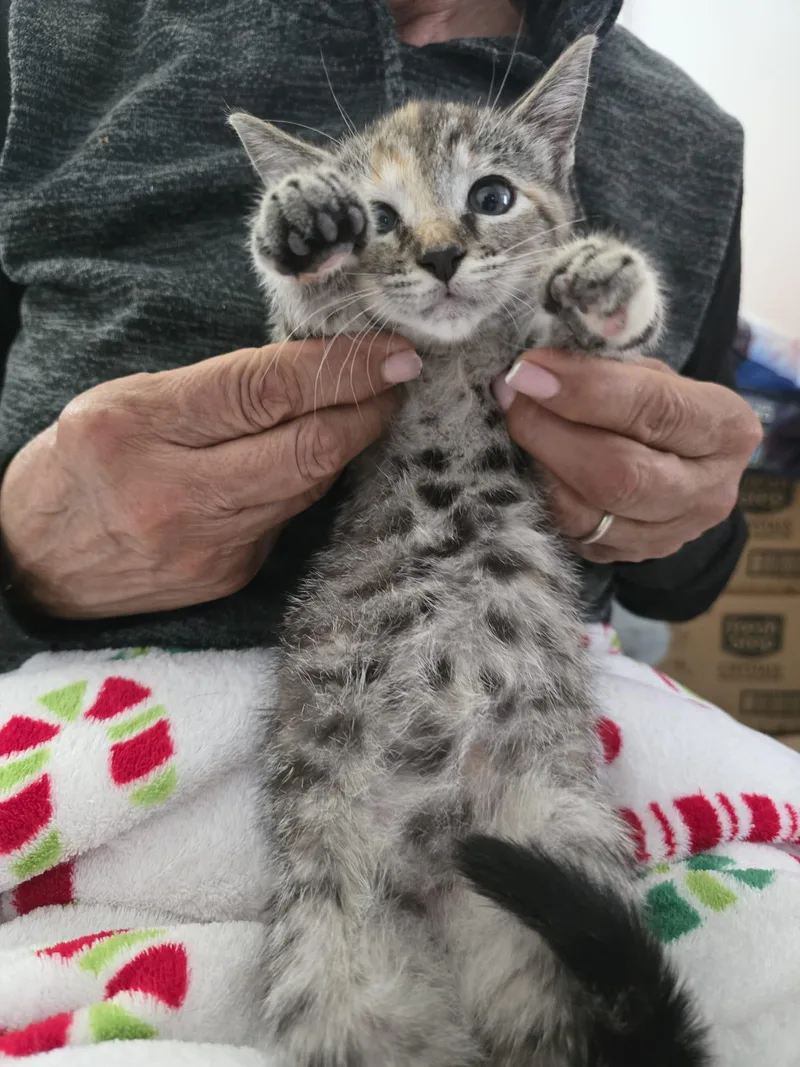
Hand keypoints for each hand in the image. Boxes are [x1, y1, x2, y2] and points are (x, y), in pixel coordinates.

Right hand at [0, 334, 419, 617]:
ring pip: (309, 485)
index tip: (393, 352)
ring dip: (348, 443)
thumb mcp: (126, 400)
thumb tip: (312, 372)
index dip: (343, 367)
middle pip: (307, 450)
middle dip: (367, 410)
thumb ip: (215, 388)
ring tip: (367, 408)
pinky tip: (314, 457)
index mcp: (137, 427)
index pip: (266, 390)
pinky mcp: (228, 576)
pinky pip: (289, 516)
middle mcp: (174, 494)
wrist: (35, 563)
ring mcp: (206, 546)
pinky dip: (309, 481)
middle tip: (398, 379)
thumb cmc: (81, 463)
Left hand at [494, 349, 761, 562]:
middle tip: (511, 398)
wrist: (672, 458)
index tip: (529, 369)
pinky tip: (526, 462)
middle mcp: (709, 491)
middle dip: (551, 432)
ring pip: (587, 512)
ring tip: (512, 425)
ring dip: (537, 466)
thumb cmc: (654, 401)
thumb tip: (532, 372)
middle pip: (620, 475)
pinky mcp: (629, 557)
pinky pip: (570, 533)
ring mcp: (670, 535)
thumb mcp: (647, 370)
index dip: (585, 390)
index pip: (654, 410)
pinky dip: (539, 495)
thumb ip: (604, 368)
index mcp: (727, 428)